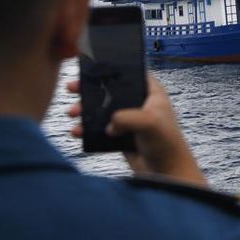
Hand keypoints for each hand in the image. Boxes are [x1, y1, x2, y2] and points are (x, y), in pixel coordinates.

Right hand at [66, 74, 206, 185]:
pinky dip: (87, 129)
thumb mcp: (150, 123)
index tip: (90, 66)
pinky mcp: (120, 135)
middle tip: (72, 87)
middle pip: (110, 90)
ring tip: (72, 113)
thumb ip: (129, 118)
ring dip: (85, 110)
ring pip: (101, 109)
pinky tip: (77, 131)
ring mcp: (129, 120)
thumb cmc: (167, 145)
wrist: (165, 173)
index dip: (111, 67)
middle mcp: (139, 103)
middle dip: (89, 89)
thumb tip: (110, 124)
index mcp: (151, 92)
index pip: (130, 72)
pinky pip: (99, 128)